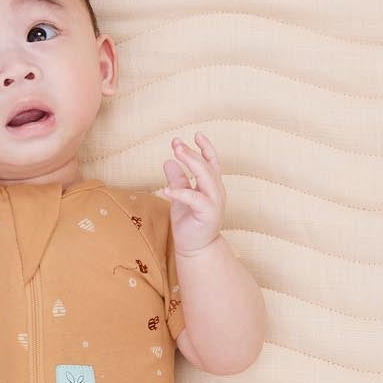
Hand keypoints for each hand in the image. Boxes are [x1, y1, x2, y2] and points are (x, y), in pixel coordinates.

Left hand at [155, 133, 224, 254]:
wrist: (195, 249)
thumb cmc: (189, 222)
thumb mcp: (180, 196)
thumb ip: (178, 179)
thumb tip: (169, 161)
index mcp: (212, 186)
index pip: (212, 162)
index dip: (206, 148)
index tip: (196, 134)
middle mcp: (217, 191)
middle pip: (207, 166)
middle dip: (192, 152)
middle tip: (176, 142)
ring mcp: (215, 202)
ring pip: (206, 177)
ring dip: (191, 162)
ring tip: (176, 152)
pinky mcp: (208, 214)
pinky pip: (195, 199)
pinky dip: (181, 193)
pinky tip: (166, 189)